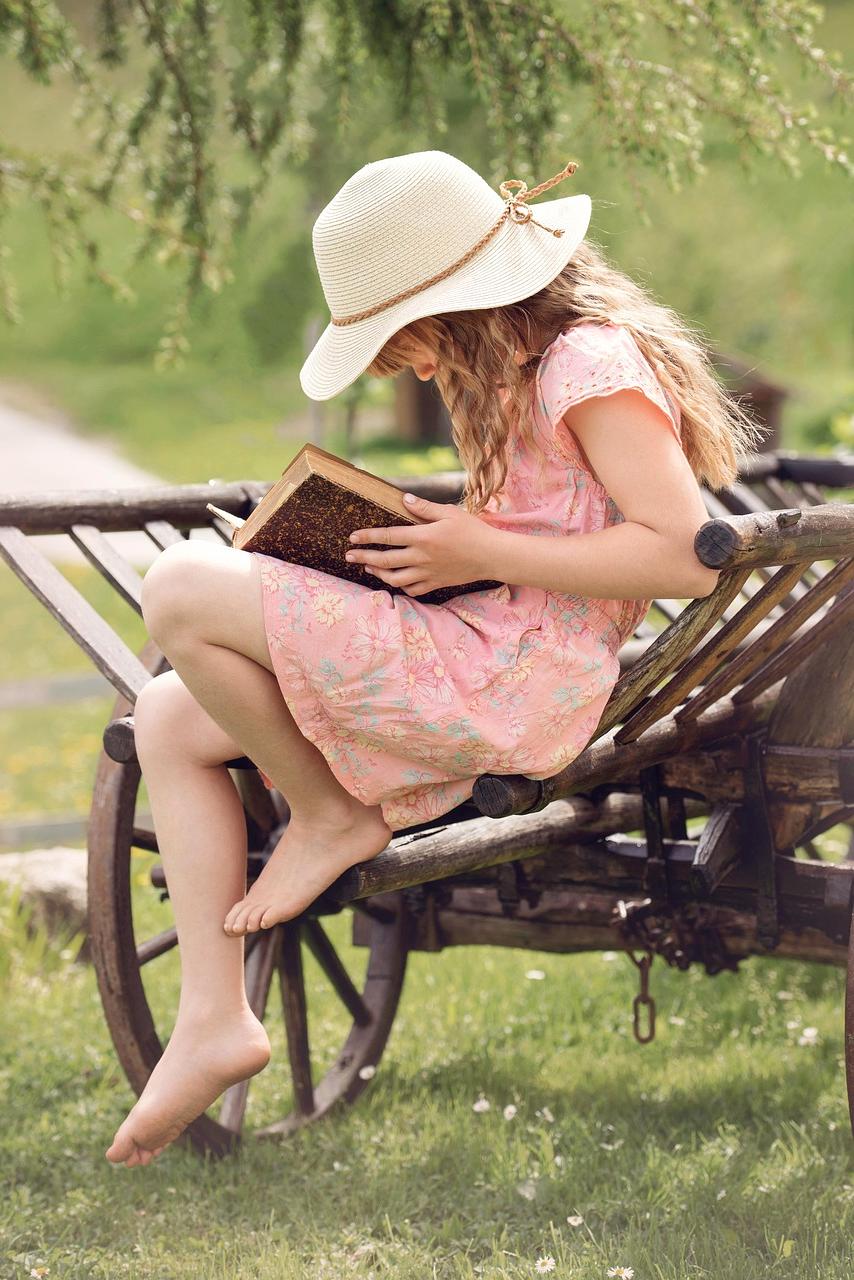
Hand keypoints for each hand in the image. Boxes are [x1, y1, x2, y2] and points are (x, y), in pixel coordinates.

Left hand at [344, 491, 499, 597]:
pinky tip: (395, 580)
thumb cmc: (473, 531)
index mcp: (423, 537)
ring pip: (395, 578)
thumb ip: (425, 508)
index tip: (352, 537)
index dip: (368, 537)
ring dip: (378, 573)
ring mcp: (428, 573)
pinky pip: (413, 589)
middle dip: (364, 557)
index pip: (388, 537)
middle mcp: (422, 557)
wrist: (492, 556)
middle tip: (349, 556)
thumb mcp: (450, 513)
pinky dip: (401, 586)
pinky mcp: (436, 583)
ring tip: (369, 566)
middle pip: (385, 560)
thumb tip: (405, 498)